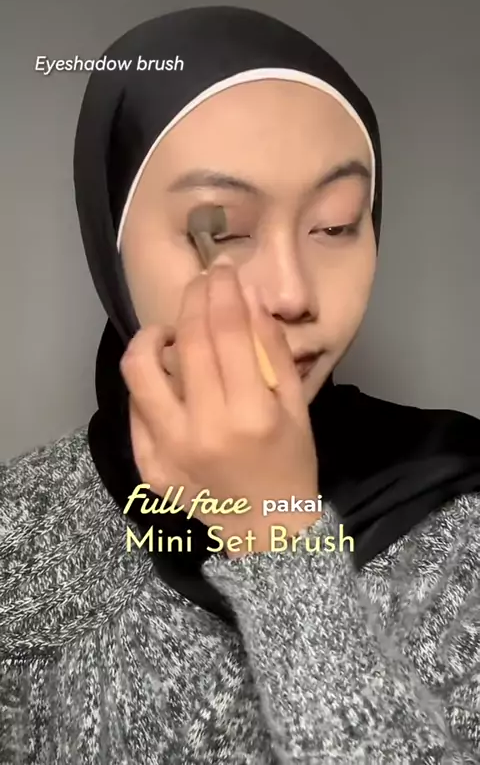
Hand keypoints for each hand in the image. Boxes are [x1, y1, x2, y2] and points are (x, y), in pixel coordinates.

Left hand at [120, 262, 318, 554]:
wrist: (265, 529)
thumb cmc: (291, 463)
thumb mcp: (296, 406)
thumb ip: (271, 349)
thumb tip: (247, 296)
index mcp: (250, 414)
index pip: (227, 332)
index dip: (222, 291)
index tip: (221, 269)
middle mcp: (203, 430)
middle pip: (188, 342)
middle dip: (194, 299)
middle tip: (200, 282)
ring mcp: (168, 451)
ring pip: (140, 371)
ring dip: (153, 337)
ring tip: (171, 333)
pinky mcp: (148, 466)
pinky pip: (136, 408)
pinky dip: (150, 383)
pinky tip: (169, 379)